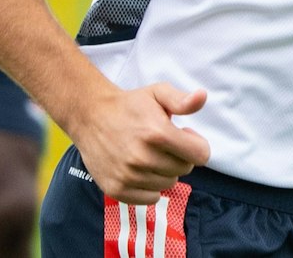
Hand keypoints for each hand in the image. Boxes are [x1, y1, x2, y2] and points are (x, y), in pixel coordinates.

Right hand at [67, 82, 210, 204]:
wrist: (90, 116)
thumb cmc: (130, 105)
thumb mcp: (158, 93)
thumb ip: (183, 100)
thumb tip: (202, 96)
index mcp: (158, 134)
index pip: (201, 155)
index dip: (196, 144)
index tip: (183, 135)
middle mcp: (142, 158)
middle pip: (184, 169)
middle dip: (180, 156)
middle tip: (163, 144)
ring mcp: (128, 176)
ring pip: (168, 184)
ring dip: (164, 171)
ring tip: (149, 154)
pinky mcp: (115, 189)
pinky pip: (150, 198)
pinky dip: (150, 187)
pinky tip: (141, 170)